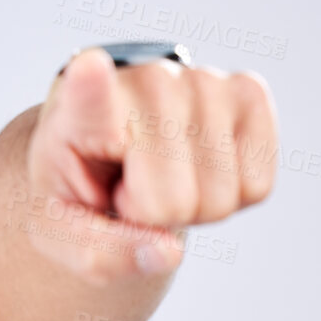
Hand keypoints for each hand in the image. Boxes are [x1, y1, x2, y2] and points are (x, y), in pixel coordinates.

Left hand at [20, 47, 278, 282]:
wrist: (108, 153)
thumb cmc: (79, 188)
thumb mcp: (62, 233)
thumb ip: (101, 254)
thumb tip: (166, 254)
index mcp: (75, 113)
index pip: (87, 97)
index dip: (91, 87)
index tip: (89, 67)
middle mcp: (141, 80)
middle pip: (173, 199)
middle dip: (155, 216)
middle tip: (129, 189)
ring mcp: (199, 79)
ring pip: (221, 196)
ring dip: (194, 206)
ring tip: (160, 176)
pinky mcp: (249, 91)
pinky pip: (258, 185)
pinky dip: (234, 195)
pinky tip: (197, 167)